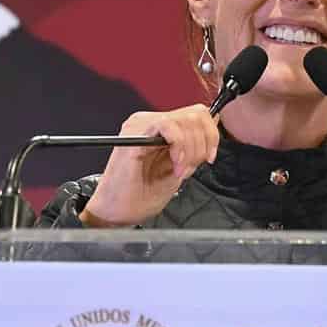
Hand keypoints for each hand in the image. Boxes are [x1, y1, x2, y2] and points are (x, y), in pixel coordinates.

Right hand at [79, 105, 220, 227]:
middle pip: (195, 114)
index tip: (210, 157)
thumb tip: (211, 133)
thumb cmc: (139, 196)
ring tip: (179, 170)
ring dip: (191, 148)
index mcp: (160, 128)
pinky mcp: (134, 134)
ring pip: (185, 119)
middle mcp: (150, 122)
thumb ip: (193, 150)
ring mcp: (141, 125)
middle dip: (202, 144)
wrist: (115, 211)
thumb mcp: (178, 170)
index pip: (196, 114)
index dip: (211, 135)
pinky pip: (167, 124)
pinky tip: (175, 164)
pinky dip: (179, 145)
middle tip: (190, 168)